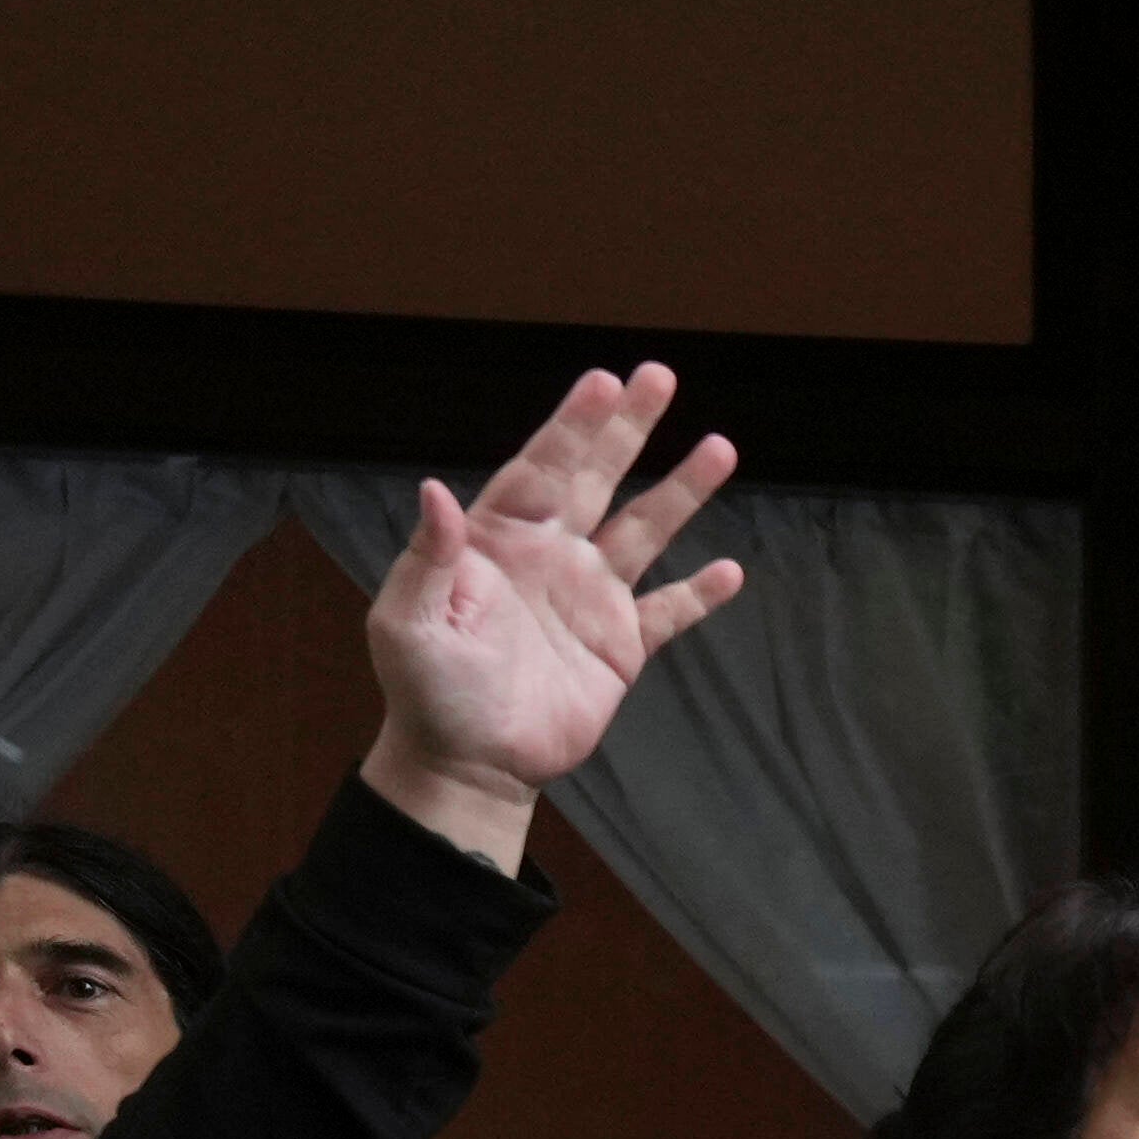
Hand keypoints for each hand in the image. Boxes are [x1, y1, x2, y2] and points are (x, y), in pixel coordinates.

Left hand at [357, 365, 747, 873]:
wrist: (468, 762)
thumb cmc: (427, 691)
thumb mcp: (408, 622)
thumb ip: (428, 558)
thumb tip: (436, 492)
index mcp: (499, 540)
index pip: (542, 468)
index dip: (573, 426)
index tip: (604, 382)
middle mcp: (550, 555)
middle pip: (597, 477)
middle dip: (628, 428)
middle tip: (660, 376)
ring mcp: (589, 599)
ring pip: (643, 531)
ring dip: (680, 491)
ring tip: (719, 448)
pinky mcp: (619, 649)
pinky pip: (667, 614)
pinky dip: (698, 595)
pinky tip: (731, 571)